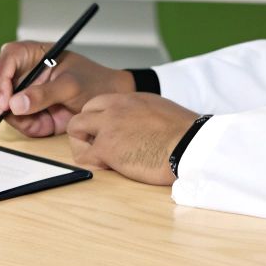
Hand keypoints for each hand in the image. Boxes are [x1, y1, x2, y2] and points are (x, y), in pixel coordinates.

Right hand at [0, 41, 133, 137]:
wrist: (104, 101)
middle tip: (2, 114)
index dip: (0, 80)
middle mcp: (20, 69)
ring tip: (37, 120)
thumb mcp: (71, 86)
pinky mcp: (24, 108)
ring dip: (11, 115)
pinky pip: (12, 119)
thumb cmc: (92, 82)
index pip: (6, 60)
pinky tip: (42, 123)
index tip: (5, 100)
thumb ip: (44, 94)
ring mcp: (19, 89)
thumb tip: (15, 104)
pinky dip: (23, 125)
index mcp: (30, 53)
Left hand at [66, 93, 200, 185]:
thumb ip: (141, 115)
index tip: (105, 133)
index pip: (97, 103)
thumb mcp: (160, 111)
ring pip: (75, 130)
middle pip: (82, 114)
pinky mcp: (106, 147)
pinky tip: (110, 167)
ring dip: (85, 145)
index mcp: (129, 98)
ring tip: (103, 159)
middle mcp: (114, 108)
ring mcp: (108, 126)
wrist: (190, 145)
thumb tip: (139, 127)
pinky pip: (84, 155)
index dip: (97, 120)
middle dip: (86, 131)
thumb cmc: (185, 134)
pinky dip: (93, 163)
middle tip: (100, 147)